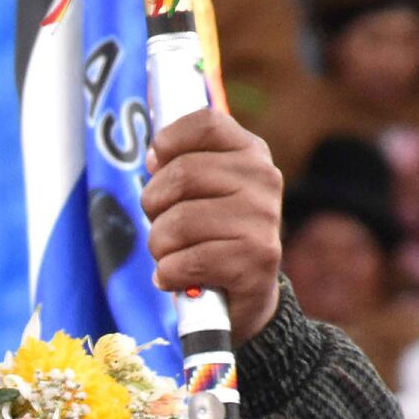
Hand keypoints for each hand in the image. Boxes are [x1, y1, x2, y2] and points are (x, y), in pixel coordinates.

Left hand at [140, 108, 283, 341]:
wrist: (245, 296)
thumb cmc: (212, 237)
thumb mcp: (203, 192)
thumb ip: (183, 164)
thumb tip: (154, 156)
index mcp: (250, 153)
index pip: (205, 123)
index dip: (168, 142)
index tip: (156, 166)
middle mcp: (264, 179)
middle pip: (181, 174)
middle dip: (153, 206)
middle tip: (161, 226)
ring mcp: (264, 219)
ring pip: (178, 222)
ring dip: (159, 247)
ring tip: (172, 255)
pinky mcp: (256, 260)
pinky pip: (186, 261)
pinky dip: (168, 274)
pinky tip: (177, 278)